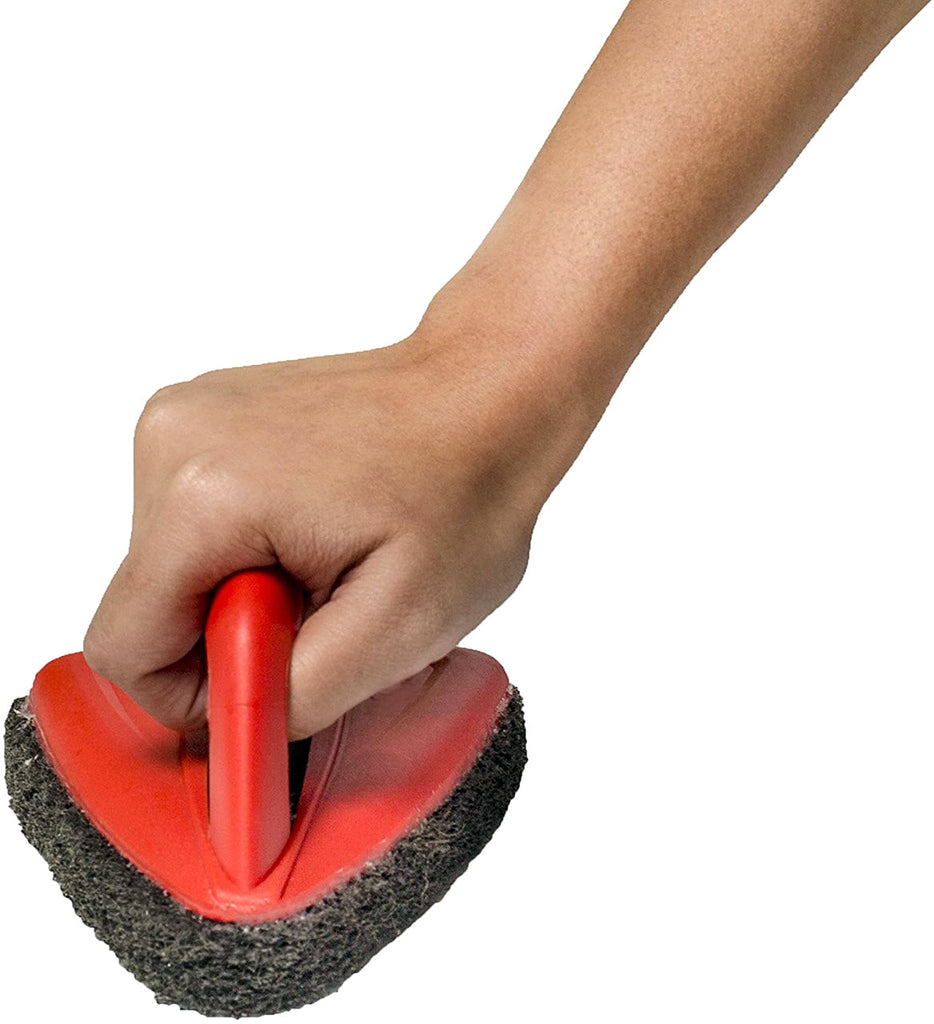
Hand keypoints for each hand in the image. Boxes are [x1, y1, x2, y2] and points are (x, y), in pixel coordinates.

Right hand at [83, 326, 559, 737]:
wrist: (489, 397)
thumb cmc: (467, 492)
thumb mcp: (399, 630)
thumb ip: (295, 698)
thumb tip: (227, 731)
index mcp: (207, 494)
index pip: (126, 646)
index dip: (195, 692)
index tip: (275, 674)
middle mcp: (175, 439)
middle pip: (151, 605)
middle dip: (234, 629)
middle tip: (326, 601)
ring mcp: (187, 417)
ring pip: (174, 566)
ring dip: (245, 586)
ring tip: (330, 555)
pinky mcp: (207, 416)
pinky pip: (196, 521)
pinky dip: (249, 545)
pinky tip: (318, 524)